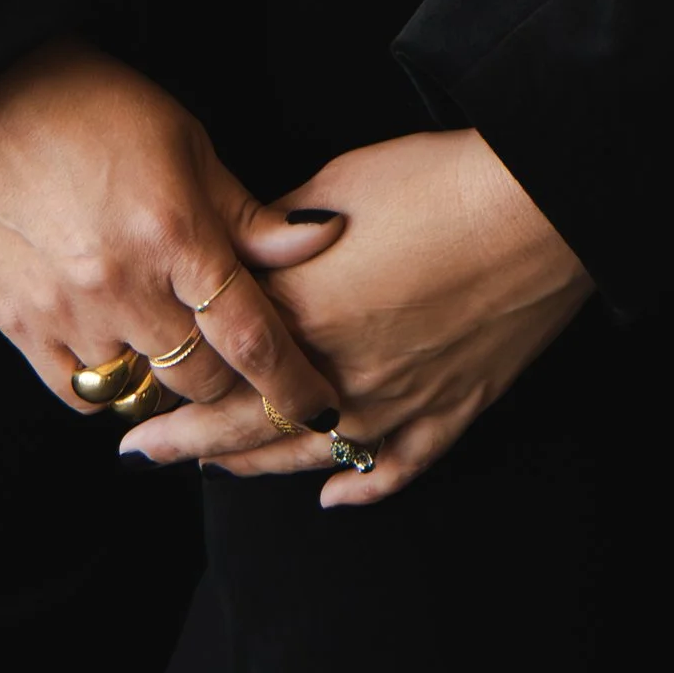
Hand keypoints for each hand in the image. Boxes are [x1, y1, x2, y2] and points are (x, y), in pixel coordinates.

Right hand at [0, 38, 344, 433]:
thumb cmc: (92, 106)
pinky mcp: (19, 325)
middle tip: (235, 361)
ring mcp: (67, 311)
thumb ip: (247, 211)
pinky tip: (120, 352)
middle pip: (201, 380)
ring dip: (168, 384)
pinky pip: (81, 394)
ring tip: (173, 349)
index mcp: (174, 231)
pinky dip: (110, 387)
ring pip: (142, 395)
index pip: (251, 338)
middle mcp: (123, 283)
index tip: (320, 406)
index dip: (292, 384)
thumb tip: (322, 238)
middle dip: (231, 379)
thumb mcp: (184, 142)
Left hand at [115, 126, 590, 505]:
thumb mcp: (338, 182)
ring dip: (252, 466)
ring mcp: (397, 401)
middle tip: (138, 450)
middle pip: (247, 421)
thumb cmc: (435, 180)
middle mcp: (341, 370)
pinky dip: (358, 484)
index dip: (175, 364)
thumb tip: (250, 247)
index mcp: (305, 310)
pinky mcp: (450, 412)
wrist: (537, 205)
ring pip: (308, 455)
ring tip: (210, 469)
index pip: (219, 352)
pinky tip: (329, 493)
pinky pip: (394, 468)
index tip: (136, 373)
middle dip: (185, 439)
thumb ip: (282, 230)